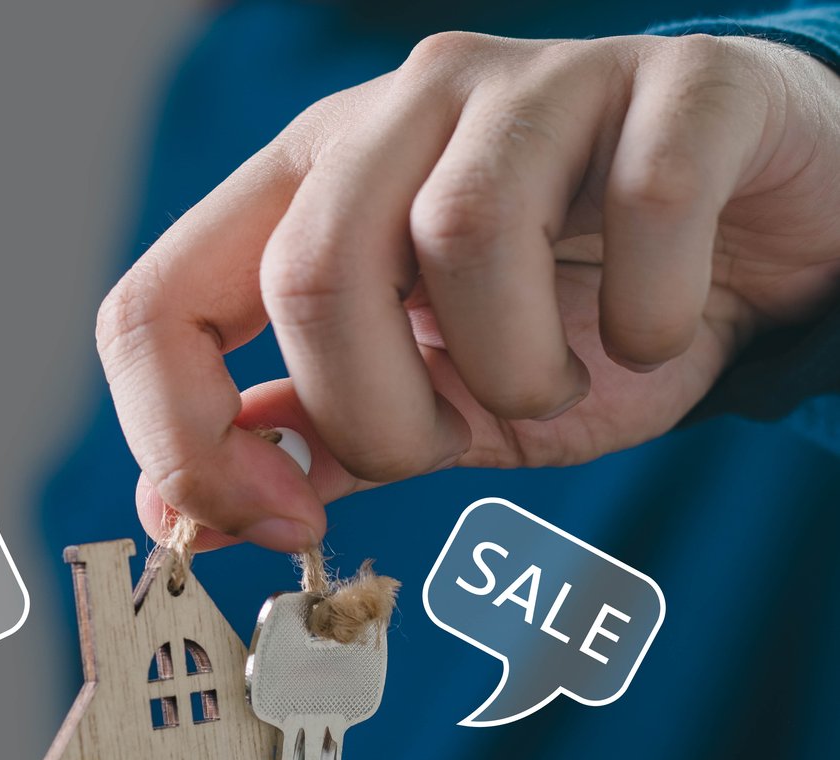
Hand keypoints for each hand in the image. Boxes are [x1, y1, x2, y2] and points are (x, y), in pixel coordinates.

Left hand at [97, 32, 839, 551]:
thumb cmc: (576, 317)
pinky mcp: (676, 81)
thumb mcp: (425, 400)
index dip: (190, 440)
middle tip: (457, 438)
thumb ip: (304, 443)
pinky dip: (648, 312)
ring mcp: (531, 85)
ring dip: (515, 370)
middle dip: (381, 418)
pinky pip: (645, 201)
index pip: (155, 304)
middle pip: (309, 276)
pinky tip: (655, 328)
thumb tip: (169, 518)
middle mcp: (396, 112)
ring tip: (557, 378)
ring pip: (461, 234)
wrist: (757, 244)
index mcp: (304, 187)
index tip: (284, 525)